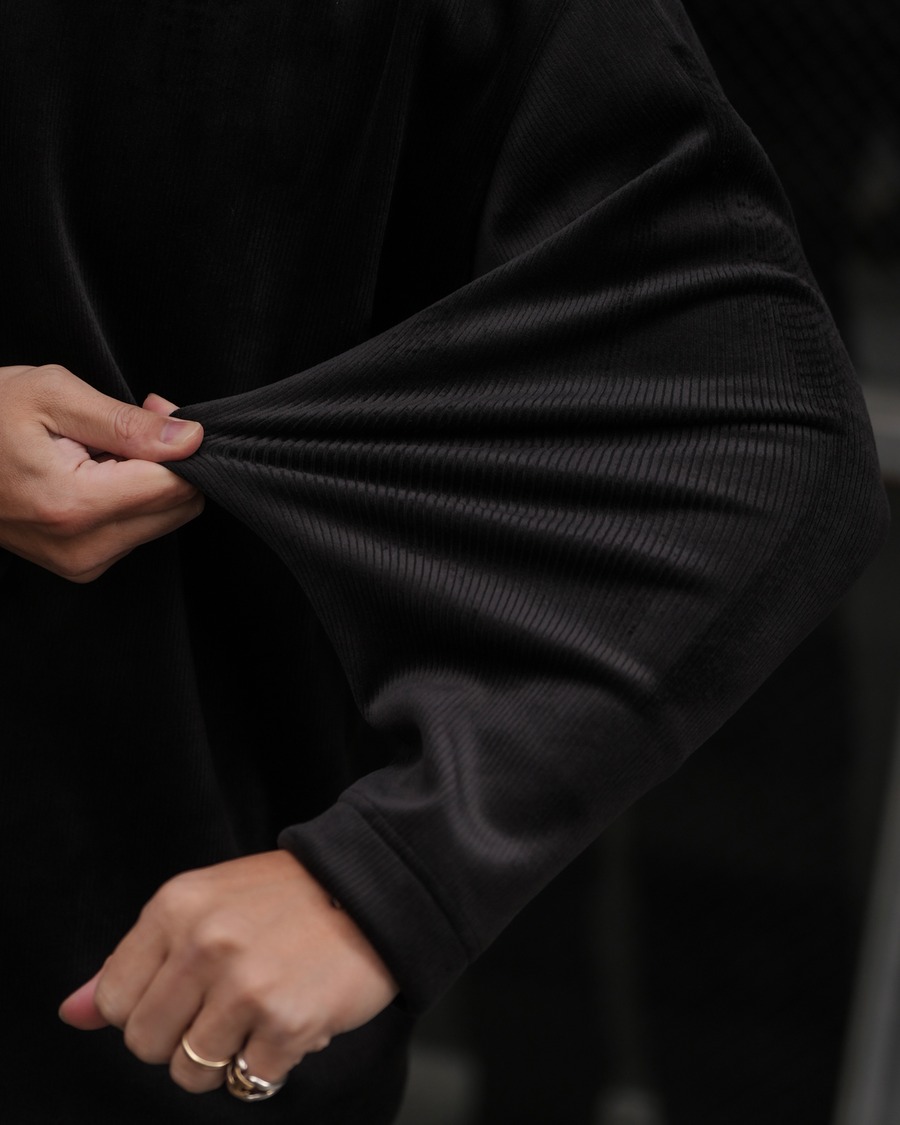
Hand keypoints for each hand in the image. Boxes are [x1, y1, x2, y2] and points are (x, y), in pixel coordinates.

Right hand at [0, 364, 203, 581]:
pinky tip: (94, 473)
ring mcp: (81, 564)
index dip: (179, 443)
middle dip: (170, 463)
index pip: (174, 486)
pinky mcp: (81, 567)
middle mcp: (81, 547)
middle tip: (131, 423)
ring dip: (150, 481)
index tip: (153, 411)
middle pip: (177, 509)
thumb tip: (190, 439)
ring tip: (101, 448)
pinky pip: (138, 532)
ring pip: (163, 521)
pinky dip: (131, 500)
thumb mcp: (53, 395)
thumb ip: (128, 424)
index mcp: (74, 505)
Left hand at [59, 851, 398, 1095]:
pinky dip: (269, 1063)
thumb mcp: (202, 907)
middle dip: (182, 1039)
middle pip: (146, 1044)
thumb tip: (70, 1014)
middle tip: (227, 1005)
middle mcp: (204, 943)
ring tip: (259, 1013)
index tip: (187, 991)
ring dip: (225, 1057)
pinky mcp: (286, 1022)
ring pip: (191, 1073)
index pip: (113, 1002)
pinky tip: (292, 1019)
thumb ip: (134, 962)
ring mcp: (245, 985)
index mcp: (175, 907)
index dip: (148, 1010)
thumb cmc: (284, 901)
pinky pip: (248, 1082)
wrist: (373, 891)